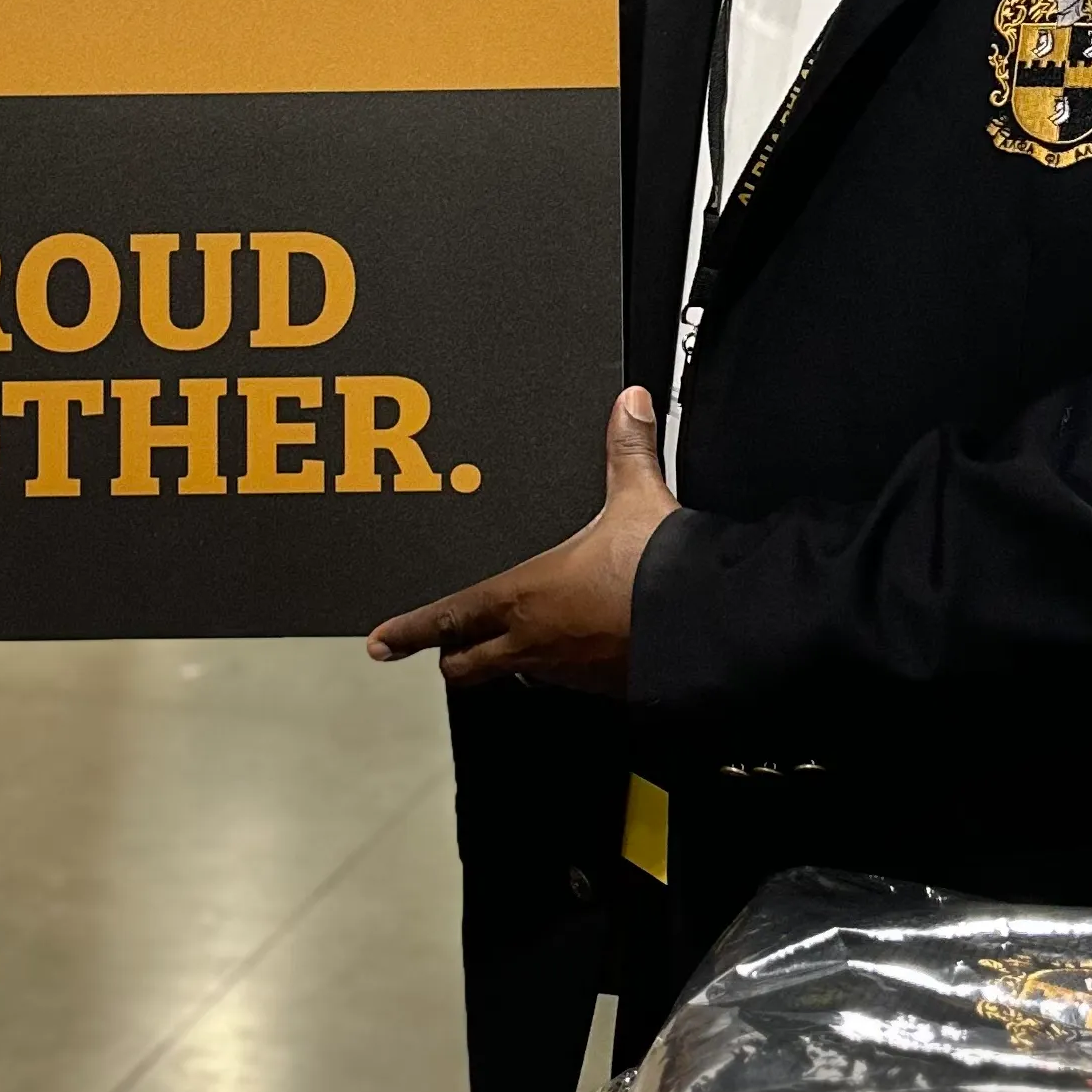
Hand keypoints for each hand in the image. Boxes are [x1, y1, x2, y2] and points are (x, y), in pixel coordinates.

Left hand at [366, 387, 675, 692]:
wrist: (709, 627)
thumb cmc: (661, 570)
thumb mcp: (637, 498)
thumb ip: (627, 450)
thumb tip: (630, 404)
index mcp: (524, 595)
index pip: (448, 617)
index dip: (408, 630)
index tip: (382, 642)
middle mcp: (535, 642)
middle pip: (466, 665)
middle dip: (451, 656)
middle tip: (443, 650)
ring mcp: (567, 672)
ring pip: (514, 674)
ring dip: (506, 660)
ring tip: (512, 643)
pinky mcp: (604, 688)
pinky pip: (565, 681)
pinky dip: (560, 666)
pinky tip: (579, 646)